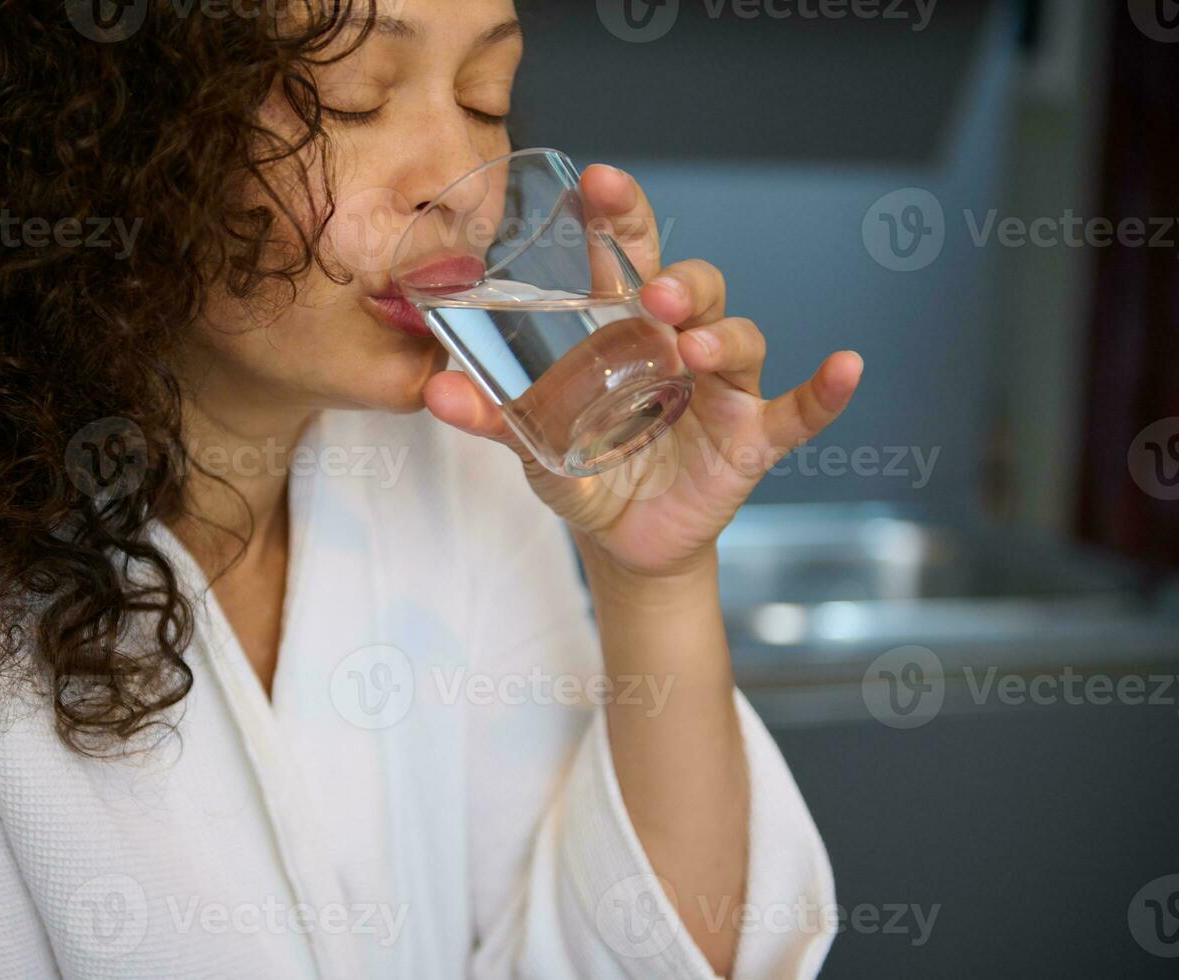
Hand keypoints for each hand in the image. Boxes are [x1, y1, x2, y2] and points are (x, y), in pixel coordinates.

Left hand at [423, 164, 863, 578]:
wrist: (621, 542)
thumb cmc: (585, 468)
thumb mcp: (532, 441)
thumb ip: (490, 414)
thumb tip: (432, 391)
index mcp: (627, 328)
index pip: (632, 255)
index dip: (622, 216)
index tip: (598, 181)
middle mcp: (680, 344)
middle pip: (694, 287)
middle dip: (677, 281)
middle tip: (648, 293)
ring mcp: (722, 390)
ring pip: (739, 340)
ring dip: (720, 337)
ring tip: (690, 352)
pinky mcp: (751, 439)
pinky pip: (799, 411)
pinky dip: (825, 392)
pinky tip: (846, 368)